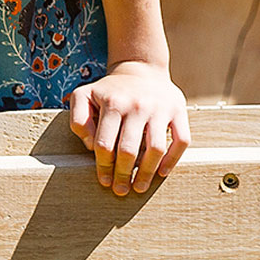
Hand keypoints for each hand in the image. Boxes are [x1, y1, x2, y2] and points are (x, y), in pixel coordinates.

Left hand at [69, 62, 189, 196]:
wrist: (141, 69)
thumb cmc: (110, 91)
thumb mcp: (84, 96)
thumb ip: (78, 119)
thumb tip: (91, 145)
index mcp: (113, 103)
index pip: (105, 145)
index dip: (103, 167)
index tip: (105, 181)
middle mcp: (137, 105)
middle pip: (128, 151)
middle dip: (123, 176)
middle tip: (121, 190)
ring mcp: (160, 108)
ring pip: (155, 149)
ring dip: (146, 174)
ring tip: (139, 187)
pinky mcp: (178, 110)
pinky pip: (181, 140)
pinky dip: (173, 160)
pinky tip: (162, 173)